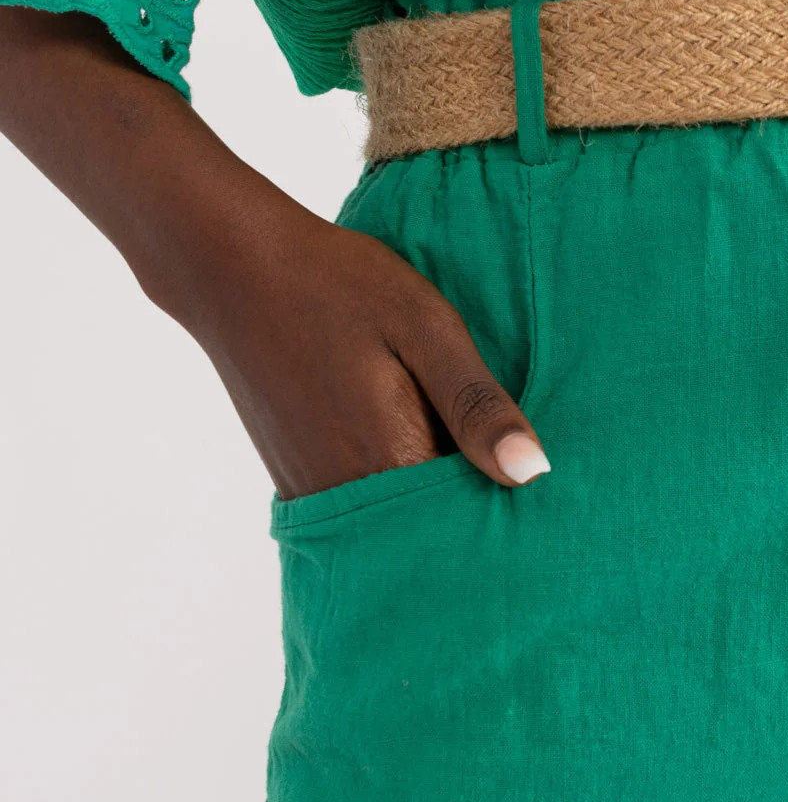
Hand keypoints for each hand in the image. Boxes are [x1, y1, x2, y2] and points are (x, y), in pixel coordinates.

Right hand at [161, 190, 548, 501]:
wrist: (234, 268)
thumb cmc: (339, 286)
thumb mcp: (427, 328)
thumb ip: (476, 404)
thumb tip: (533, 475)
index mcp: (389, 462)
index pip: (469, 524)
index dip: (509, 512)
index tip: (539, 491)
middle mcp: (347, 496)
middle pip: (433, 533)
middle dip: (474, 511)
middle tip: (507, 468)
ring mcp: (315, 493)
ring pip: (397, 522)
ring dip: (433, 498)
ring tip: (463, 451)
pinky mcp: (298, 481)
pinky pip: (365, 506)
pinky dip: (395, 486)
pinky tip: (416, 442)